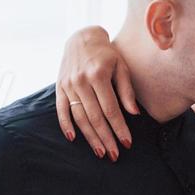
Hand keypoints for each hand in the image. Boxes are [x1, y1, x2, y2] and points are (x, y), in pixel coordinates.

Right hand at [55, 25, 137, 159]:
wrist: (82, 38)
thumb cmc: (107, 55)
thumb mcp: (121, 67)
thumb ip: (127, 90)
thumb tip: (134, 113)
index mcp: (98, 75)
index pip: (111, 109)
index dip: (119, 128)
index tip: (127, 143)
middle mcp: (81, 81)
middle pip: (95, 117)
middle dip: (106, 138)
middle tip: (115, 155)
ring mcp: (68, 85)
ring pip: (80, 117)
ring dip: (90, 137)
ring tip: (100, 152)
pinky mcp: (60, 87)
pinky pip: (61, 110)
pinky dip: (66, 125)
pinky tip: (73, 138)